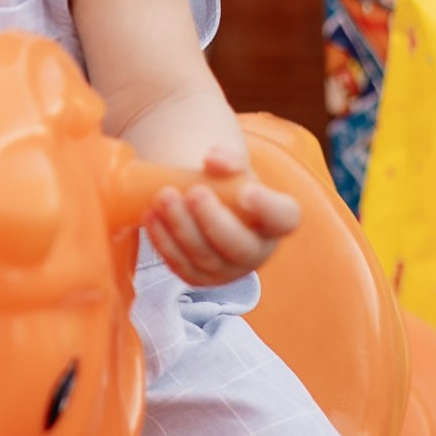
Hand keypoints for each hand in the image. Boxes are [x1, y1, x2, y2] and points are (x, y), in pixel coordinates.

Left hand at [144, 148, 299, 287]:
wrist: (204, 202)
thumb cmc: (226, 183)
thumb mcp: (231, 164)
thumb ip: (228, 157)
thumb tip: (214, 160)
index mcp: (276, 221)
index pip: (283, 218)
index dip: (267, 208)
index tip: (245, 191)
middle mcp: (257, 252)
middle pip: (239, 247)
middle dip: (213, 220)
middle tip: (193, 192)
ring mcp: (228, 270)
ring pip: (205, 257)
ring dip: (181, 227)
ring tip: (163, 196)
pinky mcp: (199, 278)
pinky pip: (181, 265)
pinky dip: (164, 241)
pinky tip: (151, 216)